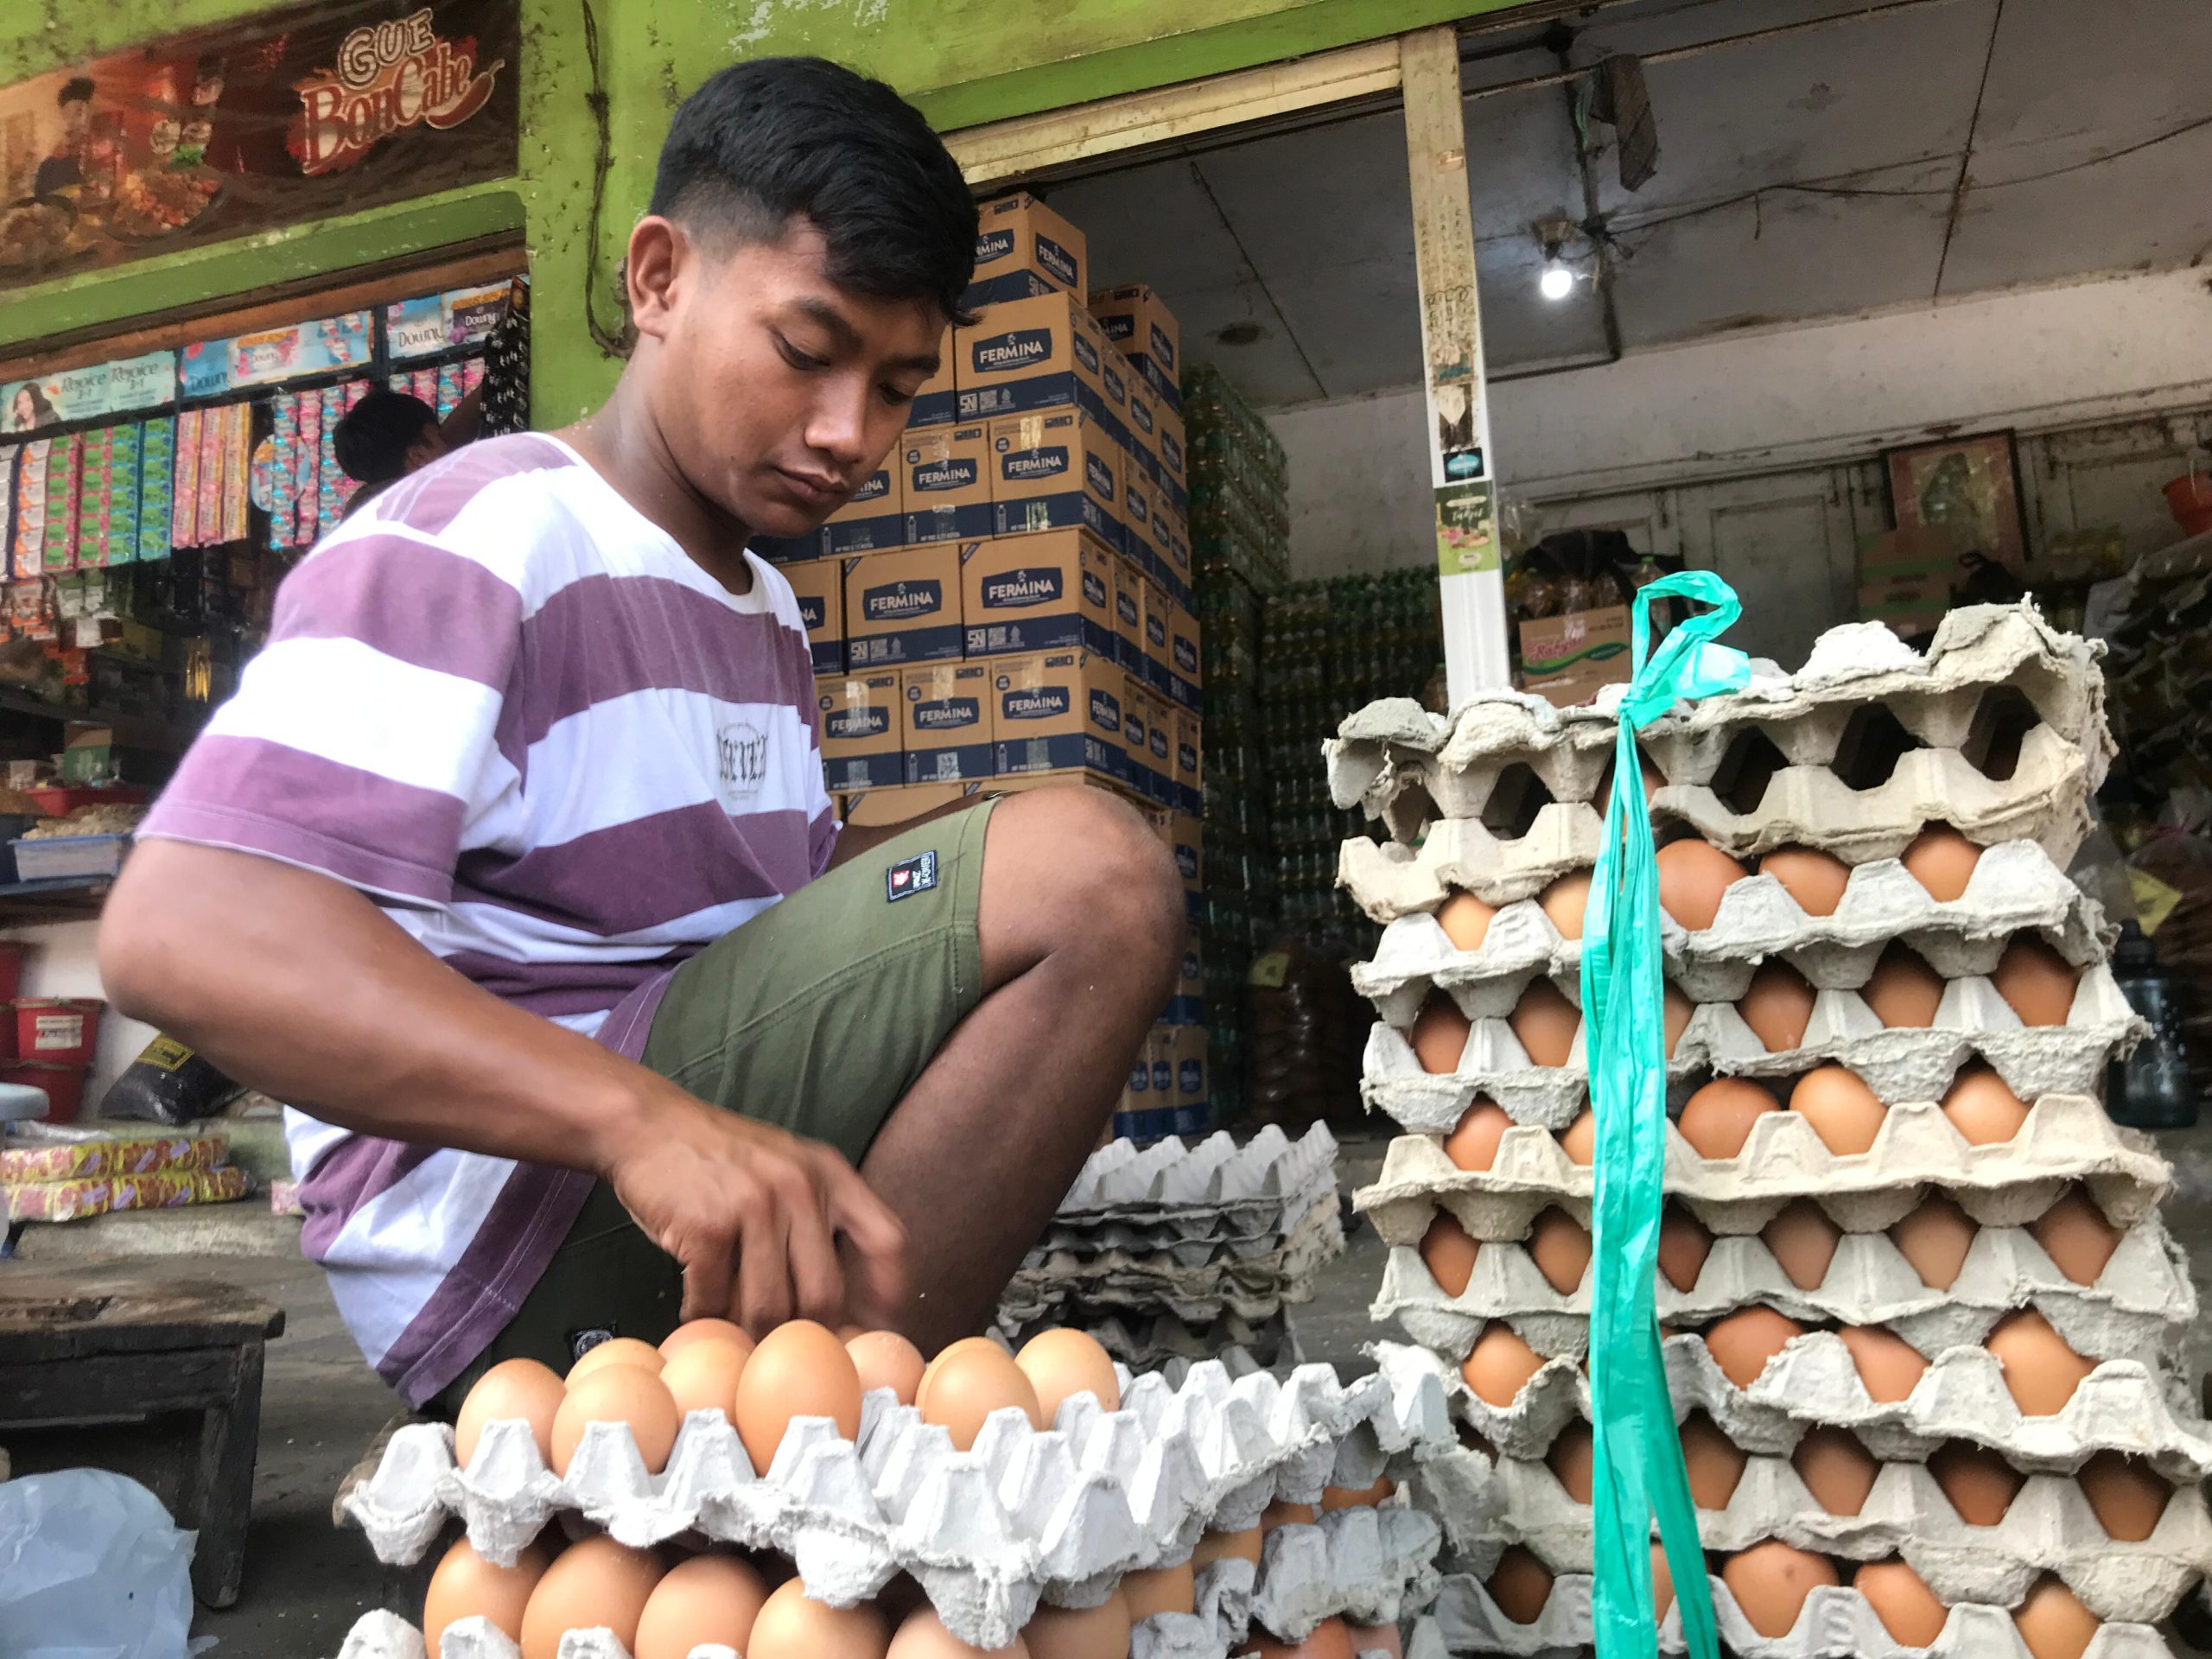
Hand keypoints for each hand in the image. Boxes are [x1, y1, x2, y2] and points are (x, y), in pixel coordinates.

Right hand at [599, 1083, 907, 1332]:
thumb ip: (819, 1217)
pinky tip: (699, 1312)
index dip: (889, 1294)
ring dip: (750, 1332)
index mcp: (830, 1175)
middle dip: (806, 1333)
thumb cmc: (720, 1158)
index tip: (875, 1330)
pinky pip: (715, 1300)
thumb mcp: (788, 1166)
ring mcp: (754, 1207)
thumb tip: (843, 1301)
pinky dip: (705, 1317)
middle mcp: (801, 1188)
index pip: (886, 1240)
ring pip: (769, 1307)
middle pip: (825, 1293)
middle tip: (785, 1347)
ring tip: (737, 1331)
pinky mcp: (707, 1228)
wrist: (649, 1125)